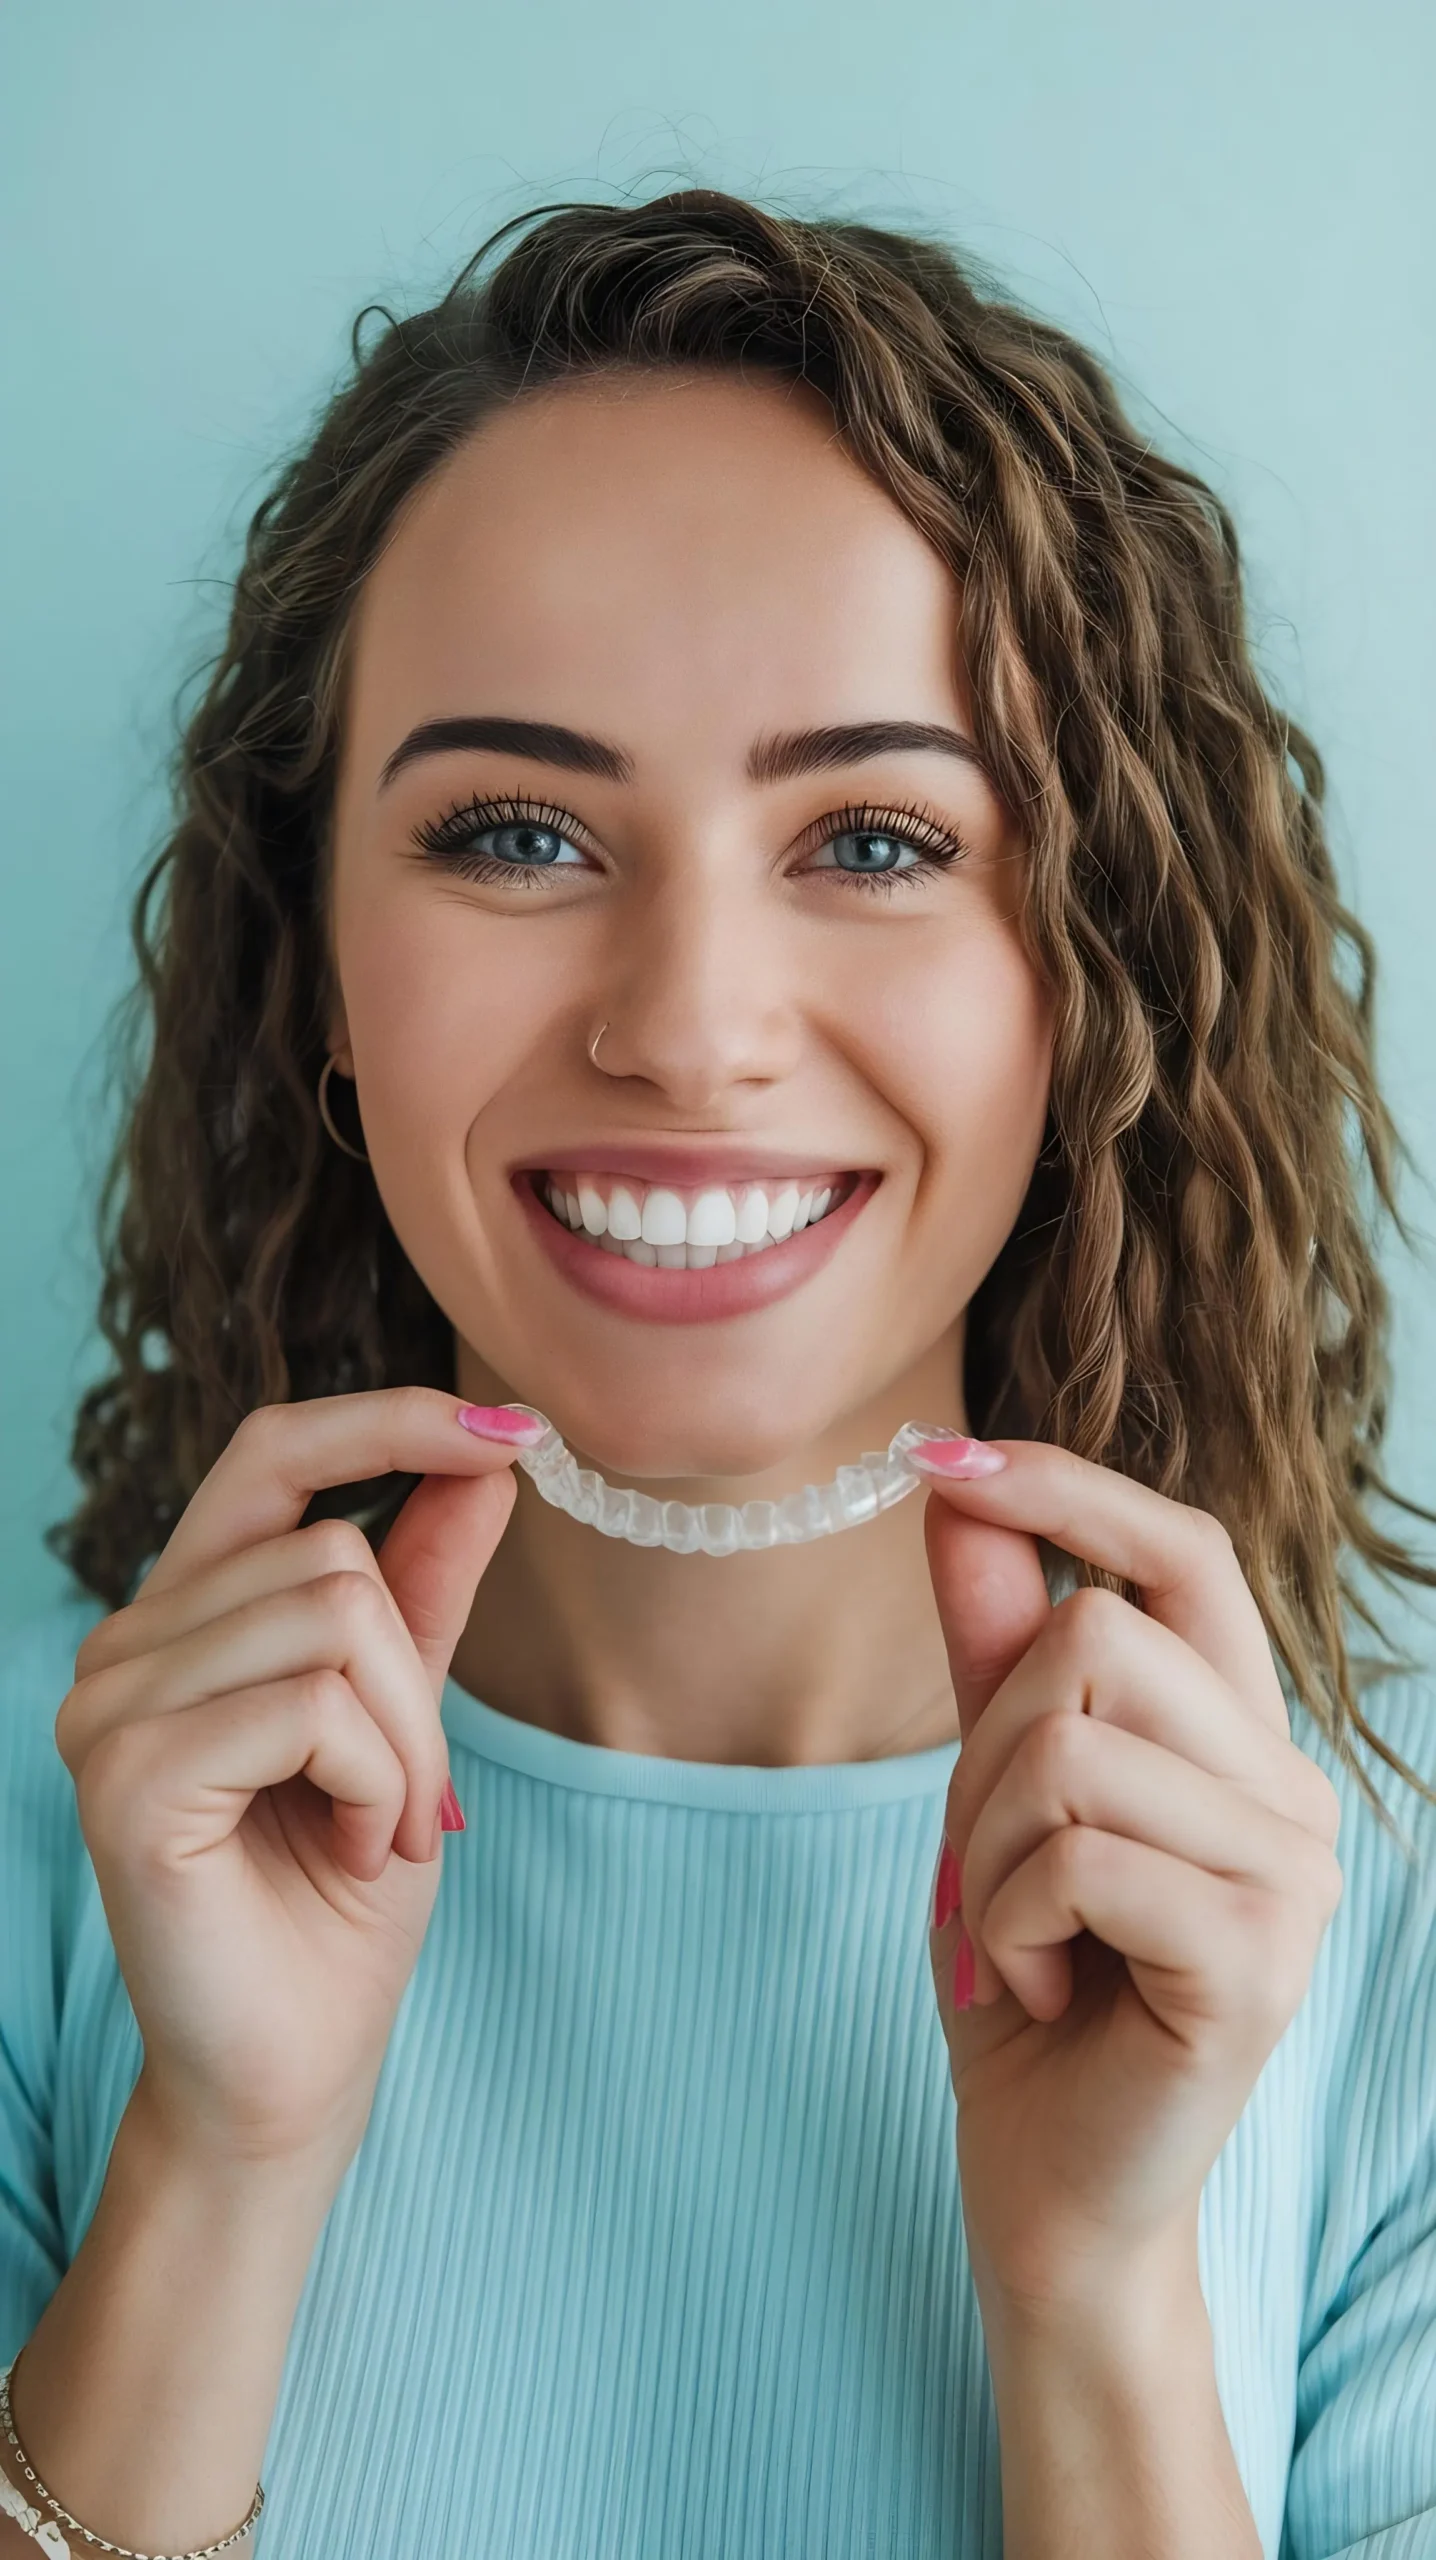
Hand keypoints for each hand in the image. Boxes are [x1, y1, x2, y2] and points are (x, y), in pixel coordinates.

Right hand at [55, 1388, 533, 2171]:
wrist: (295, 2068)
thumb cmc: (340, 1898)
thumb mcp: (407, 1720)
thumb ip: (428, 1587)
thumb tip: (489, 1458)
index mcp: (184, 1615)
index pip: (270, 1451)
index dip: (391, 1421)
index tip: (515, 1434)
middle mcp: (125, 1646)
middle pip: (336, 1555)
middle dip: (418, 1683)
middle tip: (408, 1797)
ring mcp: (109, 1708)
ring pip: (336, 1622)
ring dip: (404, 1742)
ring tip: (372, 1826)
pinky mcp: (127, 1776)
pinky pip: (311, 1707)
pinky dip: (374, 1781)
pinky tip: (348, 1847)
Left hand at [917, 1434, 1343, 2320]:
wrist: (1049, 2181)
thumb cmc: (1030, 1977)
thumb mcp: (990, 1789)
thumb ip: (992, 1642)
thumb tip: (953, 1486)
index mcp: (1238, 1734)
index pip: (1184, 1547)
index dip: (1065, 1487)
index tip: (931, 1457)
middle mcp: (1289, 1789)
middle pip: (1097, 1638)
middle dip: (986, 1749)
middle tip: (995, 1867)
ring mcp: (1291, 1875)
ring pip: (1071, 1747)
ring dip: (989, 1853)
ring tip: (1022, 1937)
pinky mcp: (1253, 1957)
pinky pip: (1075, 1858)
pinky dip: (1005, 1924)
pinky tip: (1040, 1986)